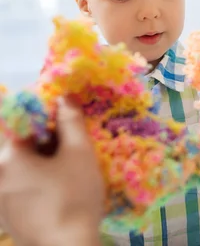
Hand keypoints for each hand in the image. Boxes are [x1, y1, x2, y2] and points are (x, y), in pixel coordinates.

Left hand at [0, 99, 103, 245]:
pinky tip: (57, 190)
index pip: (16, 122)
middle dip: (43, 140)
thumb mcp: (80, 154)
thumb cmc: (74, 197)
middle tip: (69, 145)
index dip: (39, 116)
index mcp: (8, 157)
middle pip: (17, 145)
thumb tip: (64, 96)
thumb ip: (71, 122)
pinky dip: (34, 181)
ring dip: (39, 161)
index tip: (60, 120)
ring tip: (66, 169)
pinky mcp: (6, 216)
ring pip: (17, 166)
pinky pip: (17, 186)